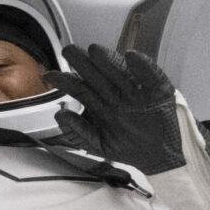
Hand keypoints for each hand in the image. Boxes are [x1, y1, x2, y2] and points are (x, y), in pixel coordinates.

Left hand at [49, 44, 182, 174]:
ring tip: (96, 51)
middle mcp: (117, 95)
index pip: (81, 88)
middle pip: (97, 76)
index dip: (66, 81)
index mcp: (101, 104)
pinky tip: (133, 57)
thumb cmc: (129, 147)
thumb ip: (78, 132)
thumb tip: (60, 115)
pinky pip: (151, 76)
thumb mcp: (99, 144)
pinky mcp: (159, 91)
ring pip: (120, 72)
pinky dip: (143, 66)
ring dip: (109, 61)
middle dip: (82, 63)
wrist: (159, 158)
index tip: (50, 76)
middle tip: (69, 51)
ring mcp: (136, 92)